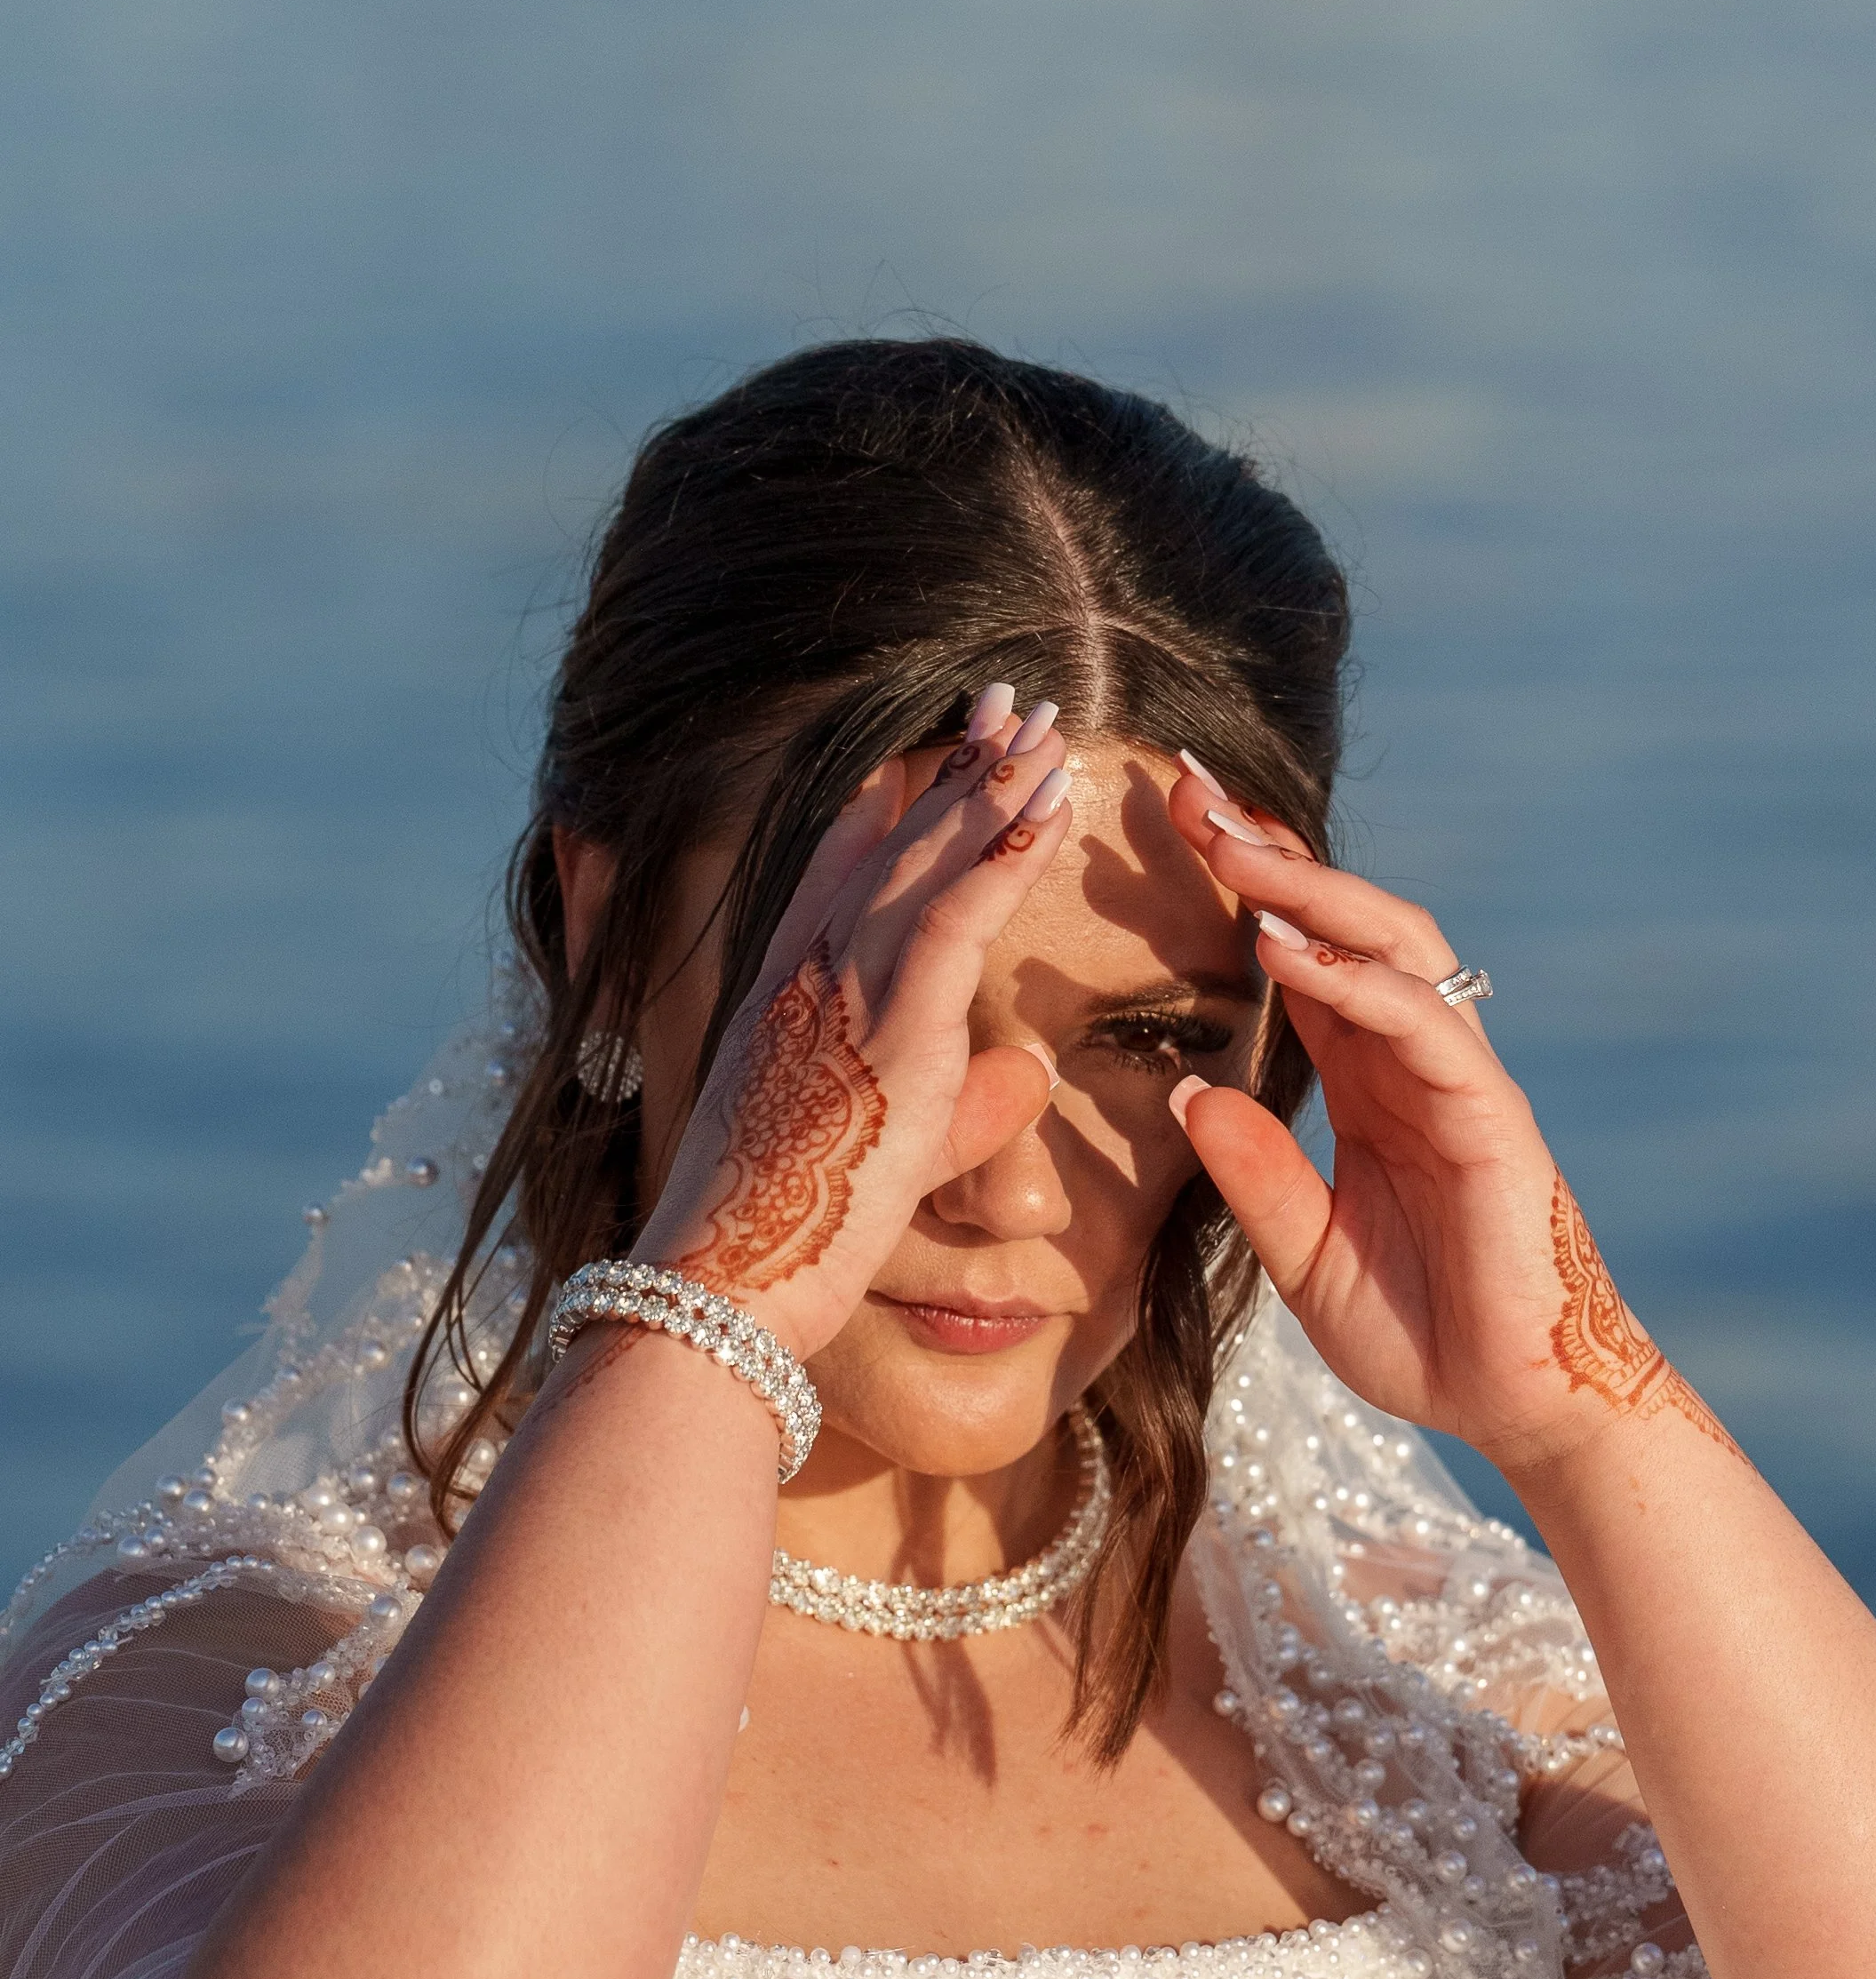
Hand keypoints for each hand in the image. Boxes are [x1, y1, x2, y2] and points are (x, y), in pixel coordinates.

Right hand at [635, 691, 1072, 1361]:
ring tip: (1046, 725)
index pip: (841, 864)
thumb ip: (959, 1103)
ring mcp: (845, 991)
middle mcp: (808, 970)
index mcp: (786, 990)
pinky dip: (1006, 853)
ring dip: (995, 786)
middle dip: (956, 766)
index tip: (938, 746)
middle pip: (892, 840)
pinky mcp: (891, 1029)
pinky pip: (958, 916)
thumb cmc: (783, 1238)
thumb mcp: (882, 1153)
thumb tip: (1029, 1075)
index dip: (896, 799)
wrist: (723, 1276)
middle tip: (1010, 702)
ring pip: (930, 860)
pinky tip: (1049, 802)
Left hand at [1163, 771, 1735, 1476]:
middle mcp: (1412, 1063)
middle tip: (1185, 790)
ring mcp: (1458, 1082)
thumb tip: (1182, 1096)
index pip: (1301, 958)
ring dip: (1310, 891)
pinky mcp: (1491, 1120)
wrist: (1515, 1406)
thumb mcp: (1303, 1256)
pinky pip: (1423, 1027)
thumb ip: (1254, 1175)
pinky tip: (1289, 951)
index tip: (1170, 827)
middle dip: (1269, 855)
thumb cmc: (1419, 1334)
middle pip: (1343, 923)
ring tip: (1230, 845)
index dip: (1241, 890)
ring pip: (1392, 948)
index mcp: (1368, 1084)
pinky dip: (1357, 981)